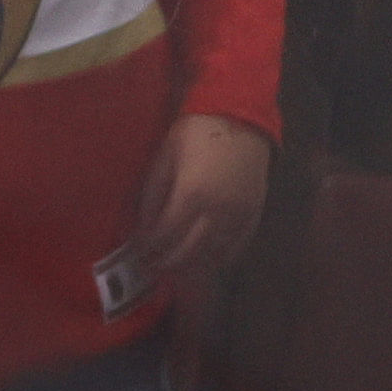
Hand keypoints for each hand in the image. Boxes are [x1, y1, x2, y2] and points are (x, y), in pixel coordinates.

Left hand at [123, 115, 267, 295]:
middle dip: (168, 262)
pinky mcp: (254, 215)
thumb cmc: (196, 134)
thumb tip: (144, 225)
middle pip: (190, 250)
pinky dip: (221, 257)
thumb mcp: (166, 158)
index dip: (149, 247)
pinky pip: (237, 245)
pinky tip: (207, 261)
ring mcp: (239, 216)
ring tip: (176, 270)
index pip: (166, 233)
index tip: (137, 253)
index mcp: (192, 194)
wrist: (240, 120)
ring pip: (215, 254)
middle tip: (152, 268)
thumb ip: (154, 194)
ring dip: (193, 265)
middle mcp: (218, 211)